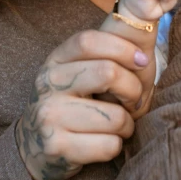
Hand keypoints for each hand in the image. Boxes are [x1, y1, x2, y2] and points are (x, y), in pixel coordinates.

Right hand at [16, 29, 148, 179]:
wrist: (33, 149)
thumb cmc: (70, 106)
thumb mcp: (75, 75)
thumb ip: (101, 56)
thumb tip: (147, 31)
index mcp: (55, 61)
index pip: (89, 41)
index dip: (122, 47)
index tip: (142, 61)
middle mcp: (47, 85)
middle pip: (108, 73)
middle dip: (134, 90)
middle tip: (133, 101)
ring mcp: (49, 116)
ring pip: (116, 117)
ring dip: (127, 125)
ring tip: (116, 127)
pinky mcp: (58, 147)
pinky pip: (109, 146)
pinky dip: (115, 147)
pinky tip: (103, 144)